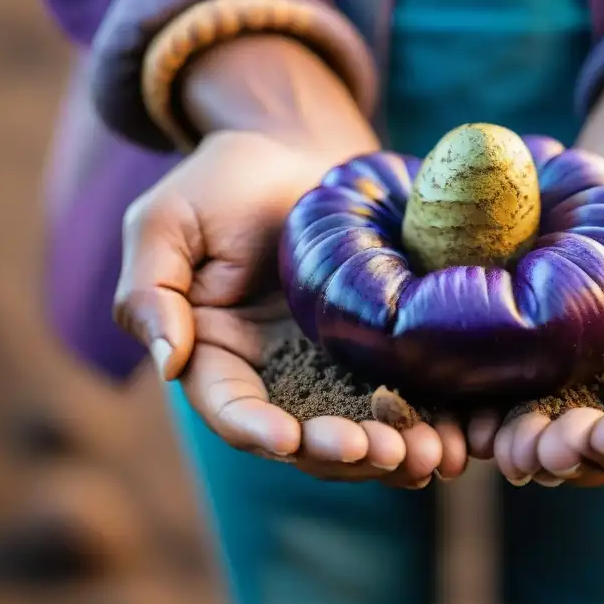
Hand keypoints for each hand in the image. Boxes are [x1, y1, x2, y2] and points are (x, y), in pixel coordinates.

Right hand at [114, 131, 466, 486]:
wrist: (296, 150)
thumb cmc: (224, 180)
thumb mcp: (167, 222)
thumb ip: (150, 291)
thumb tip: (166, 364)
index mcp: (216, 355)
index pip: (230, 408)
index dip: (256, 430)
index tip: (288, 441)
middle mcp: (272, 375)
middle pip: (302, 435)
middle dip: (339, 451)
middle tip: (383, 450)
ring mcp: (328, 368)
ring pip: (355, 427)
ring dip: (389, 449)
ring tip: (428, 452)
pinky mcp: (375, 353)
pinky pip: (399, 398)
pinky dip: (423, 422)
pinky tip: (452, 435)